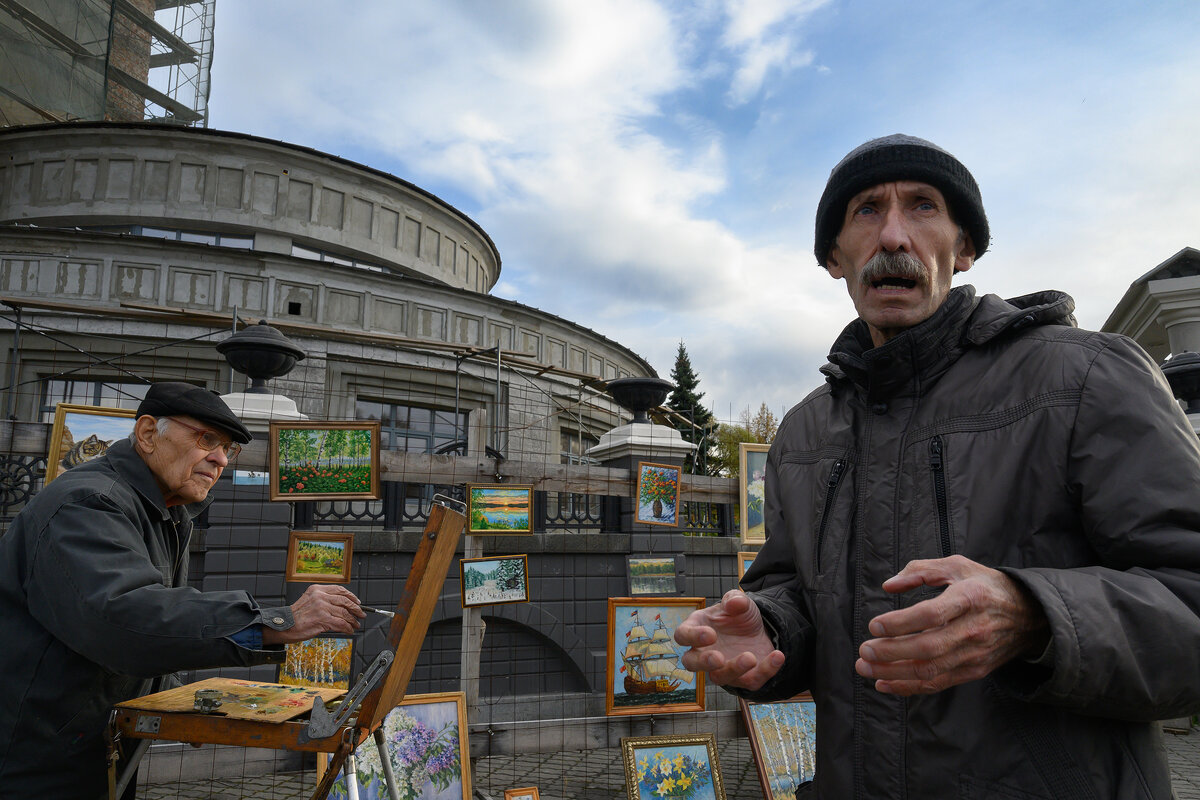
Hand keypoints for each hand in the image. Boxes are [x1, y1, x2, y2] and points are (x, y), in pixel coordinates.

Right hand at [262, 584, 364, 644]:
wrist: (284, 626)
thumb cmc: (296, 616)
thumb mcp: (309, 600)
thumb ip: (323, 600)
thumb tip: (342, 606)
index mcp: (317, 589)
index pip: (339, 590)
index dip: (351, 596)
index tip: (357, 602)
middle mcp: (320, 596)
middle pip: (344, 601)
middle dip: (356, 609)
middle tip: (361, 614)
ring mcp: (321, 607)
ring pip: (344, 613)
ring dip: (352, 620)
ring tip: (355, 624)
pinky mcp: (322, 619)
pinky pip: (340, 623)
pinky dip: (347, 628)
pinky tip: (349, 630)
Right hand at [674, 589, 785, 690]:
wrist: (760, 629)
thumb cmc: (739, 615)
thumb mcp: (740, 603)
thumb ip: (735, 599)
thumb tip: (734, 603)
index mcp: (697, 629)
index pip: (683, 636)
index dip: (692, 637)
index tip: (710, 634)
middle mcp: (704, 652)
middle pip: (691, 664)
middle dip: (704, 663)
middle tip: (718, 658)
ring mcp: (722, 668)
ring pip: (720, 678)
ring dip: (734, 670)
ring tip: (750, 657)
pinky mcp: (743, 678)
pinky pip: (751, 681)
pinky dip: (766, 670)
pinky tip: (777, 656)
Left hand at [855, 555, 1048, 695]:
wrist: (1028, 615)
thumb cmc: (984, 586)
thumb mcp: (956, 565)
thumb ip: (920, 570)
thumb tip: (889, 586)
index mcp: (970, 598)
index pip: (931, 615)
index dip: (900, 623)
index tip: (875, 625)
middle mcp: (973, 629)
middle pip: (928, 648)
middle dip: (890, 652)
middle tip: (864, 650)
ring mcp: (974, 654)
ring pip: (930, 671)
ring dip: (893, 673)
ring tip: (865, 667)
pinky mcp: (973, 671)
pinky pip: (938, 684)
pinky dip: (908, 687)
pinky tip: (884, 683)